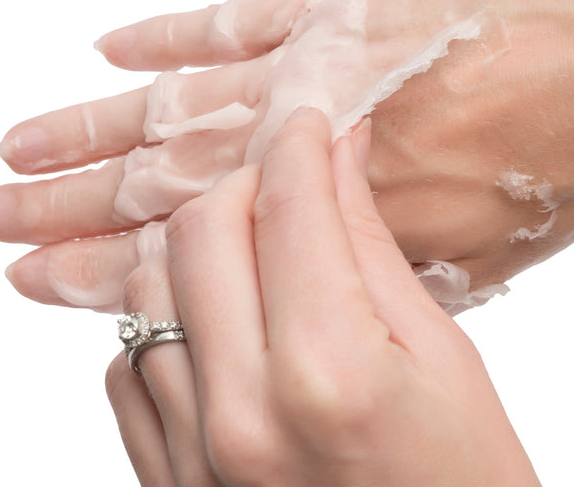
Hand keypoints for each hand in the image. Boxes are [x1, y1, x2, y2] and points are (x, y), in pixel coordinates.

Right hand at [0, 0, 573, 311]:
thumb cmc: (555, 166)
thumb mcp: (464, 254)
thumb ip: (366, 260)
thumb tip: (296, 271)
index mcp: (330, 217)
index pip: (189, 252)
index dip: (106, 269)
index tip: (36, 280)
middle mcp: (305, 142)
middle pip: (158, 178)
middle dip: (68, 205)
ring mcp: (310, 64)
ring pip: (174, 100)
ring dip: (90, 125)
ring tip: (16, 147)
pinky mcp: (331, 1)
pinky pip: (233, 17)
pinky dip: (167, 33)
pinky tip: (110, 46)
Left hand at [107, 109, 540, 486]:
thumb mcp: (445, 359)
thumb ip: (370, 245)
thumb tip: (336, 151)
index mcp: (328, 373)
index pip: (286, 204)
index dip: (297, 143)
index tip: (308, 122)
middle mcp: (240, 416)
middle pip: (199, 230)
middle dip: (244, 186)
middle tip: (288, 188)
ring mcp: (192, 458)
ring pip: (149, 286)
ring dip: (201, 253)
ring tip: (259, 259)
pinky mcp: (165, 485)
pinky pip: (128, 363)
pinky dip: (170, 328)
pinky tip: (228, 334)